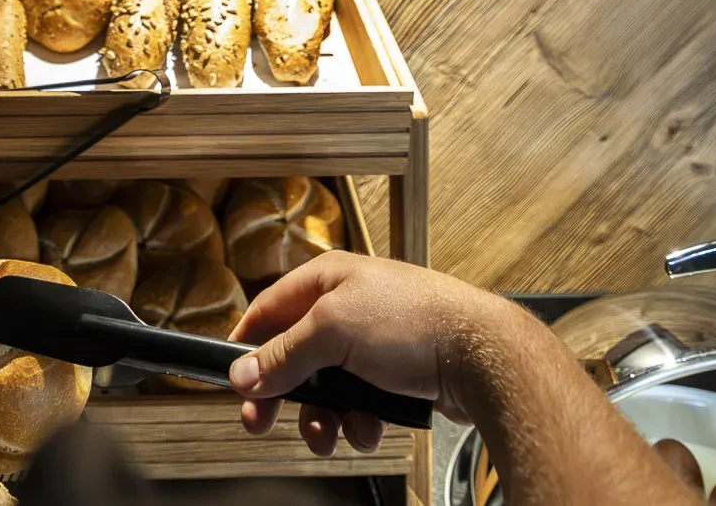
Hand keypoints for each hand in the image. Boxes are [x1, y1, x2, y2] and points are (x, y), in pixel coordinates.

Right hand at [227, 251, 516, 457]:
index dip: (248, 345)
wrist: (484, 356)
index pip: (270, 309)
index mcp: (328, 279)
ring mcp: (374, 341)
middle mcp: (349, 306)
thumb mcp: (333, 331)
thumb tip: (244, 373)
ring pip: (327, 387)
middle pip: (296, 355)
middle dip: (282, 393)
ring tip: (328, 434)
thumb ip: (284, 354)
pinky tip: (368, 427)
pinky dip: (358, 421)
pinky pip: (360, 402)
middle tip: (262, 423)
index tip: (231, 379)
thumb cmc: (416, 321)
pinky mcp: (397, 373)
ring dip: (322, 416)